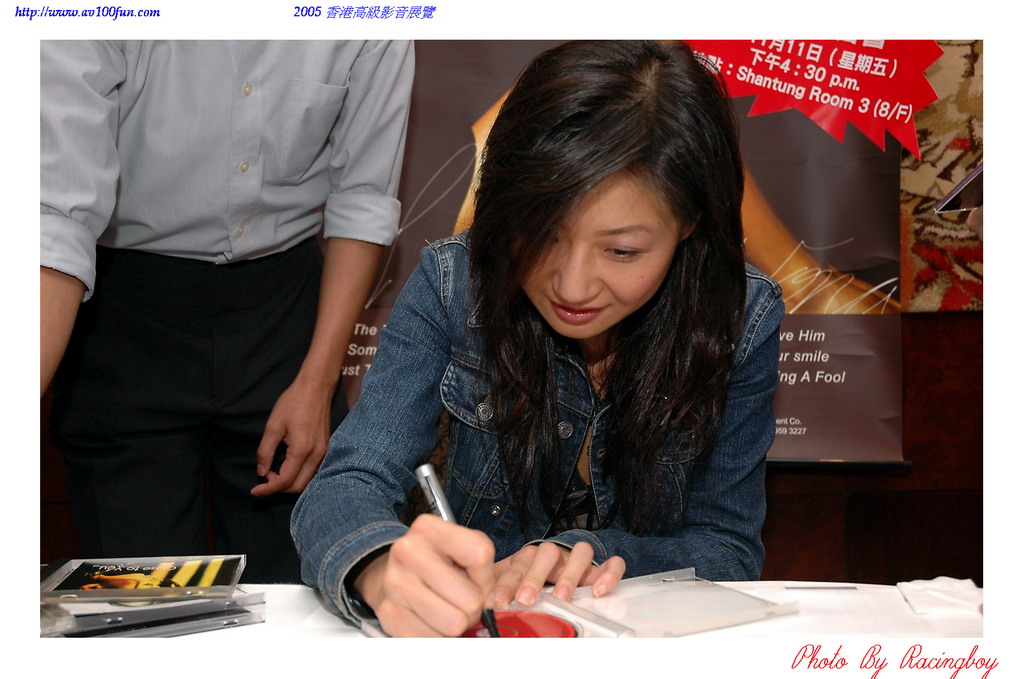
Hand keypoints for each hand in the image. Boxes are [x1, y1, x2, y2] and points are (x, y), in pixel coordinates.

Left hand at [250, 375, 334, 495]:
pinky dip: (300, 475)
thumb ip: (265, 451)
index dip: (268, 489)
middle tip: (265, 476)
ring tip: (275, 471)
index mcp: (302, 450)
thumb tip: (262, 472)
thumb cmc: (293, 403)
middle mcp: (316, 455)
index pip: (284, 481)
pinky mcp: (325, 448)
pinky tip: (288, 466)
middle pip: (298, 486)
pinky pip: (313, 471)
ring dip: (290, 482)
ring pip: (308, 480)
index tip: (254, 490)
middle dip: (279, 488)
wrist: (316, 387)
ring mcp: (324, 452)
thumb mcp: (273, 426)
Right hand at [355, 514, 495, 636]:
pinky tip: (430, 619)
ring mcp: (395, 583)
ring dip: (456, 623)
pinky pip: (433, 640)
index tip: (477, 579)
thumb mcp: (460, 548)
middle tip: (462, 600)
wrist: (390, 575)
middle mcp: (408, 551)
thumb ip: (484, 567)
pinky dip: (437, 635)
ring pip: (454, 624)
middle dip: (473, 606)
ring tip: (446, 608)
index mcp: (429, 528)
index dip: (487, 576)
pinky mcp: (388, 613)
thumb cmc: (434, 563)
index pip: (480, 554)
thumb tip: (495, 602)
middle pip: (471, 598)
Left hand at [492, 541, 625, 606]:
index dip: (506, 583)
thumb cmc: (530, 582)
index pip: (518, 564)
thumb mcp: (511, 585)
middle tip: (526, 598)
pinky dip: (609, 574)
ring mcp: (578, 559)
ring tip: (562, 596)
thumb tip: (479, 607)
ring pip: (580, 552)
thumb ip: (497, 591)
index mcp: (529, 557)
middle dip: (535, 577)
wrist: (554, 572)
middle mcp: (555, 555)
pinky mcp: (600, 568)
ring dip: (570, 574)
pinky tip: (599, 590)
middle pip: (546, 553)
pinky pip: (612, 563)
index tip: (499, 601)